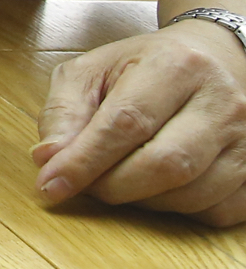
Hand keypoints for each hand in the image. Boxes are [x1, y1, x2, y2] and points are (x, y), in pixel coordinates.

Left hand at [33, 19, 245, 223]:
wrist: (215, 57)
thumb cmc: (143, 67)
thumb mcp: (92, 71)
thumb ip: (64, 111)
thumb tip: (48, 159)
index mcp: (176, 66)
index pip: (127, 123)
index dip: (84, 161)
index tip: (50, 186)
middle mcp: (222, 101)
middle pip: (166, 165)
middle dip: (113, 187)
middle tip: (87, 185)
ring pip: (192, 195)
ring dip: (143, 202)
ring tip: (122, 180)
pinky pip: (217, 211)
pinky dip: (179, 211)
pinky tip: (160, 188)